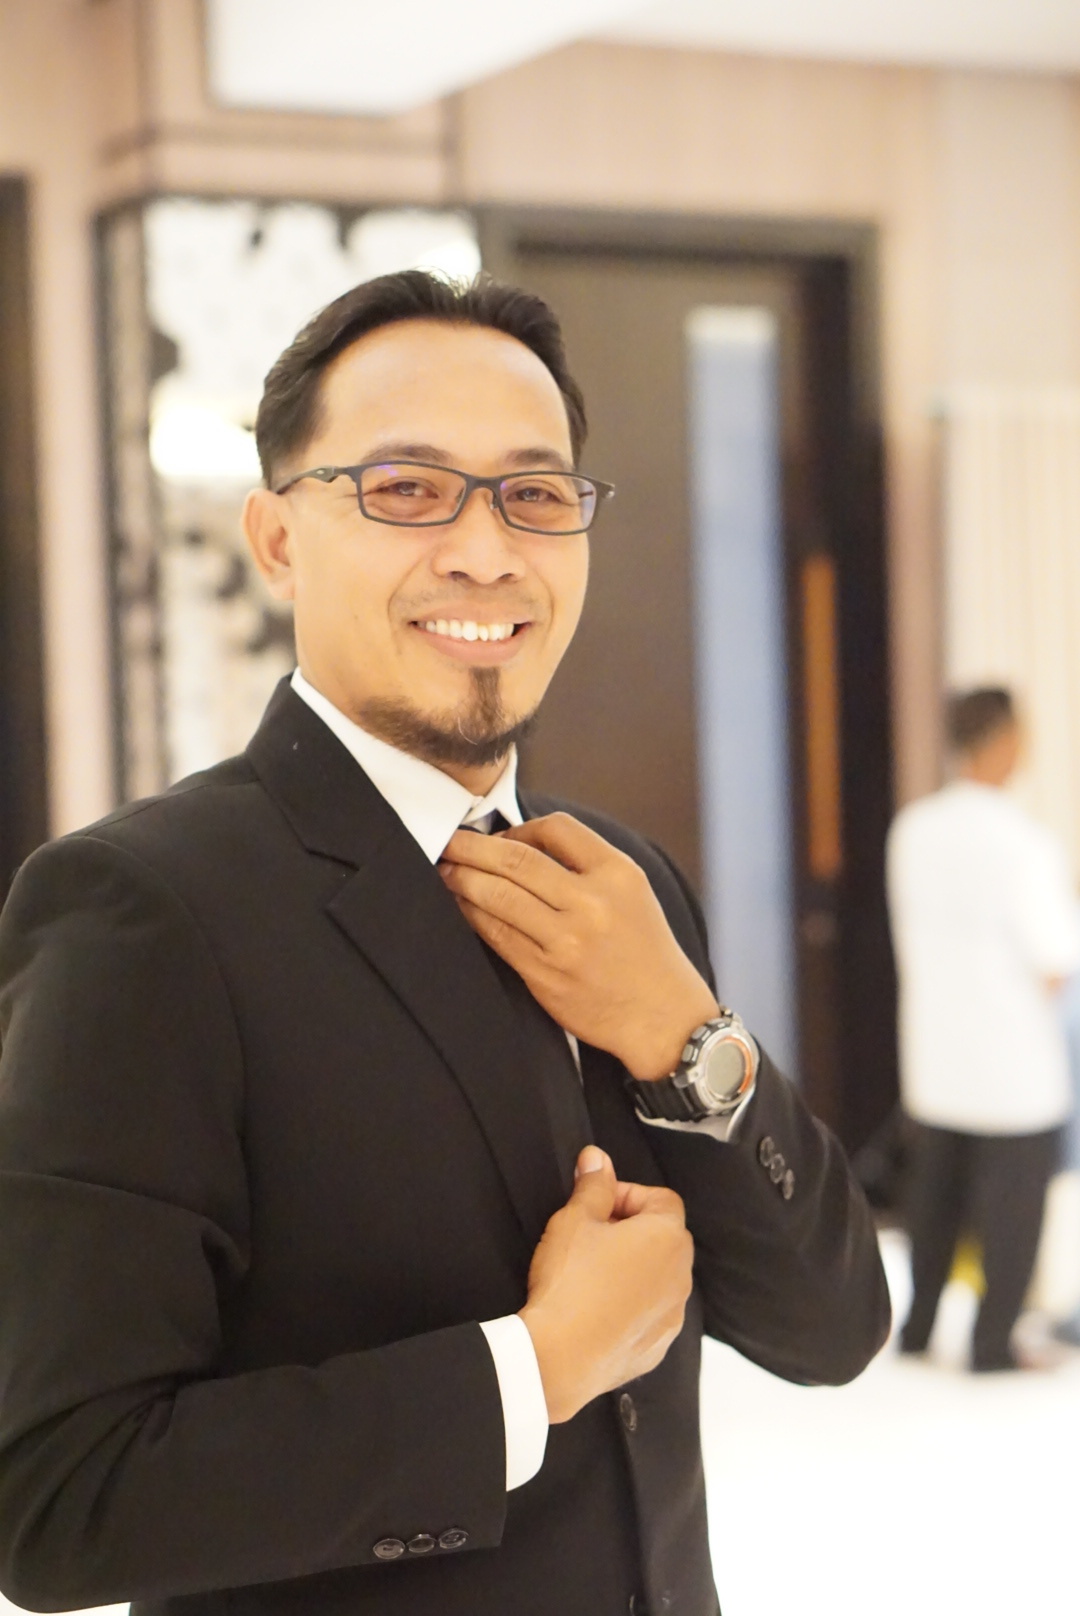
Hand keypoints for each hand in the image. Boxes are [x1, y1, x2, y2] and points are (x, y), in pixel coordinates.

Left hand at [438, 814, 717, 1078]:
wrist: (663, 1018)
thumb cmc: (645, 953)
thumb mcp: (633, 894)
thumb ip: (587, 867)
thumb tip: (522, 845)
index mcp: (618, 874)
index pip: (557, 828)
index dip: (519, 828)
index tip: (501, 837)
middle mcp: (592, 903)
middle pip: (516, 860)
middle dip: (472, 848)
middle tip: (448, 841)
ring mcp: (567, 940)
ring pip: (498, 896)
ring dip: (463, 879)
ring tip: (445, 870)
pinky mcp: (545, 973)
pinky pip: (497, 934)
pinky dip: (473, 915)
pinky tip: (461, 905)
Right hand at [519, 1146, 693, 1422]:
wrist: (559, 1357)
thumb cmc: (570, 1282)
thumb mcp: (574, 1219)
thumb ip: (592, 1185)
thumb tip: (597, 1158)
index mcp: (668, 1237)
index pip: (661, 1198)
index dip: (627, 1195)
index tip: (596, 1206)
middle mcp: (681, 1276)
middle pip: (663, 1237)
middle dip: (630, 1230)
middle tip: (589, 1236)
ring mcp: (672, 1316)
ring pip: (657, 1278)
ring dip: (632, 1269)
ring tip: (590, 1274)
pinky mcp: (657, 1348)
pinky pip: (649, 1315)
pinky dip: (630, 1307)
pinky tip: (596, 1309)